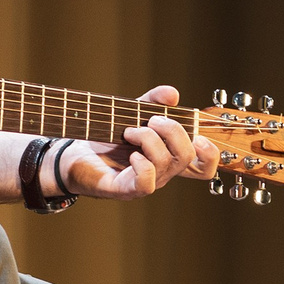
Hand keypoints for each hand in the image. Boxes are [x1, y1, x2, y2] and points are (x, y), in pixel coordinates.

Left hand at [62, 85, 218, 200]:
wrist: (72, 153)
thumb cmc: (106, 137)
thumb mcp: (132, 112)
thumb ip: (153, 102)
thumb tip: (173, 94)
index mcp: (169, 156)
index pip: (204, 167)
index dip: (211, 154)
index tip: (199, 135)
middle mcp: (162, 173)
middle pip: (188, 156)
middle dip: (172, 130)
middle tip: (150, 120)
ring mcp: (146, 183)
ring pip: (166, 162)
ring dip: (148, 138)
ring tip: (128, 131)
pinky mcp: (127, 189)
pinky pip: (147, 182)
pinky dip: (142, 162)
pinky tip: (130, 153)